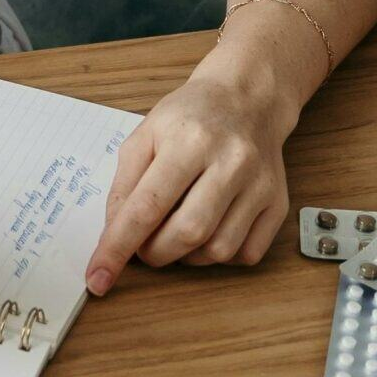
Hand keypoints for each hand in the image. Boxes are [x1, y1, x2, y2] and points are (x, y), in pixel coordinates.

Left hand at [82, 74, 291, 293]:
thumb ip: (125, 183)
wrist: (247, 98)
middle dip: (154, 253)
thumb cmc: (190, 116)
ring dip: (186, 256)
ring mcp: (259, 184)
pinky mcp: (278, 203)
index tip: (99, 278)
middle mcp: (230, 161)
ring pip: (218, 250)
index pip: (148, 205)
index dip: (119, 246)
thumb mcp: (146, 133)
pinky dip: (219, 255)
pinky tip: (208, 231)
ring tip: (176, 232)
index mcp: (189, 139)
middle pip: (187, 233)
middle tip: (143, 247)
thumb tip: (114, 233)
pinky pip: (246, 254)